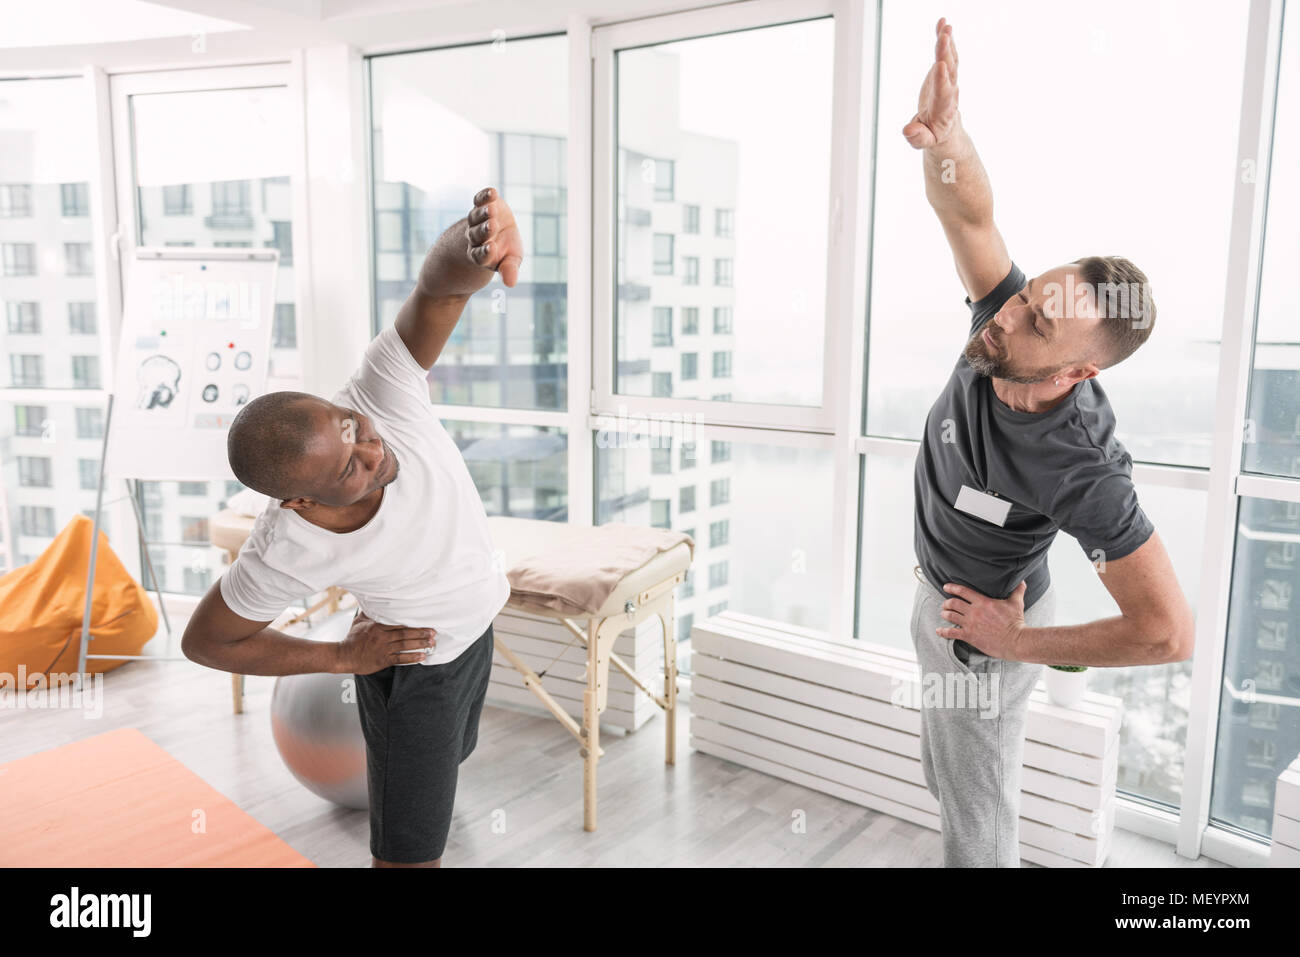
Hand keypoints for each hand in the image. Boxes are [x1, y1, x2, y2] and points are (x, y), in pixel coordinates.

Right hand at [337, 610, 435, 674]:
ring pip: (404, 645)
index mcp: (378, 626)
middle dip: (421, 633)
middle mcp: (382, 637)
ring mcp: (383, 649)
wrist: (344, 655)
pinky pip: (400, 659)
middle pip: (405, 633)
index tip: (425, 620)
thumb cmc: (352, 639)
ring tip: (431, 643)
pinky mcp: (383, 660)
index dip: (412, 622)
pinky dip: (411, 658)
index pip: (398, 622)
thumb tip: (373, 601)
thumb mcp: (359, 622)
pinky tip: (422, 656)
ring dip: (419, 644)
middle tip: (433, 633)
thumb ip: (369, 612)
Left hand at [465, 186, 522, 286]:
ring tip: (491, 209)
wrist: (498, 232)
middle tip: (492, 226)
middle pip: (476, 234)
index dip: (484, 252)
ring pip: (475, 217)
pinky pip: (478, 200)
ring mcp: (476, 220)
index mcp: (482, 255)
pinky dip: (484, 196)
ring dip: (483, 213)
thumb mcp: (511, 261)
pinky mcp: (480, 205)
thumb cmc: (506, 250)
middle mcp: (476, 238)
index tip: (491, 248)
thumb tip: (511, 283)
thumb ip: (509, 270)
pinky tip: (492, 192)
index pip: (480, 255)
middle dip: (484, 230)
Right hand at [902, 17, 959, 148]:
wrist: (945, 127)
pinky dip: (944, 38)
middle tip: (944, 37)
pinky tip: (942, 23)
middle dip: (947, 54)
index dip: (943, 79)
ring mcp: (948, 80)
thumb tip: (908, 130)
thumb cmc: (931, 135)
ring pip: (950, 59)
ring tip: (945, 26)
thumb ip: (917, 137)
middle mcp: (949, 92)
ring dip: (947, 42)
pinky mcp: (944, 71)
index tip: (942, 66)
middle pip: (950, 71)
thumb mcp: (923, 141)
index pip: (944, 92)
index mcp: (943, 110)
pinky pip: (946, 53)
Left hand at [936, 580, 1025, 659]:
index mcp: (983, 602)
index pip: (963, 591)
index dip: (952, 588)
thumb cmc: (1016, 622)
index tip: (946, 586)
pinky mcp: (969, 636)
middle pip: (953, 603)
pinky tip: (939, 631)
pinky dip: (943, 631)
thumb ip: (1017, 591)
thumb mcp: (1016, 603)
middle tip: (945, 603)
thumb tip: (1022, 581)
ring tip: (943, 613)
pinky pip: (951, 633)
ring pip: (950, 616)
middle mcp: (974, 611)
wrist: (1015, 641)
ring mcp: (970, 624)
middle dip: (947, 602)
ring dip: (945, 614)